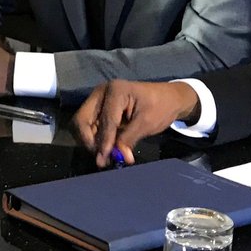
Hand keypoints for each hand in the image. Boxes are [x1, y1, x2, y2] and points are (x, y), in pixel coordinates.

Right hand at [73, 80, 199, 168]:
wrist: (168, 98)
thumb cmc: (160, 106)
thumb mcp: (147, 123)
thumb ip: (129, 139)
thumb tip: (119, 158)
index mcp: (115, 91)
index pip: (105, 120)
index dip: (104, 141)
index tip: (104, 159)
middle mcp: (101, 93)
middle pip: (82, 119)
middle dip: (88, 140)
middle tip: (101, 157)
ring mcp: (98, 101)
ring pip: (82, 124)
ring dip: (90, 141)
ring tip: (104, 156)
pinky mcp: (98, 109)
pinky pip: (89, 126)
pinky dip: (94, 139)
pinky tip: (105, 150)